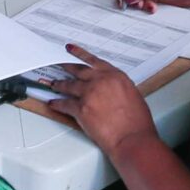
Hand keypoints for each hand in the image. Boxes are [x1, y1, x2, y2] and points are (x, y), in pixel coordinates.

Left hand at [37, 45, 157, 155]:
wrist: (132, 139)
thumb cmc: (136, 123)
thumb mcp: (133, 95)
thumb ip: (118, 87)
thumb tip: (109, 89)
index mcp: (115, 76)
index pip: (94, 61)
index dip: (80, 54)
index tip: (72, 50)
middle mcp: (101, 81)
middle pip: (78, 70)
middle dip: (67, 67)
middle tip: (59, 64)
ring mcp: (89, 94)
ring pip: (69, 85)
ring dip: (60, 85)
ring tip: (55, 84)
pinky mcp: (81, 109)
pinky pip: (64, 104)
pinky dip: (57, 104)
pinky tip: (53, 103)